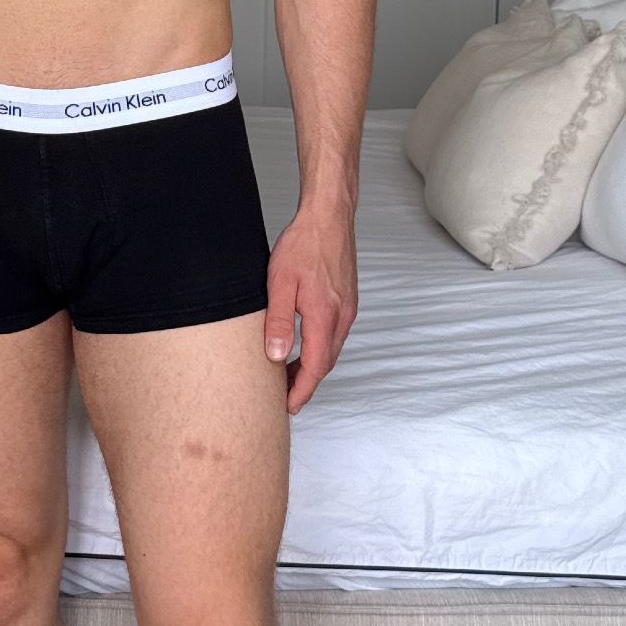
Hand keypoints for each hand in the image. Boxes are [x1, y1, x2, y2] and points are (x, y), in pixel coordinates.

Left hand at [263, 203, 357, 414]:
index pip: (316, 367)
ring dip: (312, 367)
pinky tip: (303, 347)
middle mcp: (342, 317)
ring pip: (331, 350)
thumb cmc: (303, 244)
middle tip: (283, 397)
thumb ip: (279, 321)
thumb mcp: (280, 283)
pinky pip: (333, 335)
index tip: (288, 407)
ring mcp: (347, 310)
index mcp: (325, 315)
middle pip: (326, 363)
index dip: (302, 391)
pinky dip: (319, 349)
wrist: (329, 218)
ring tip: (288, 376)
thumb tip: (277, 356)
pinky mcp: (347, 302)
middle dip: (306, 384)